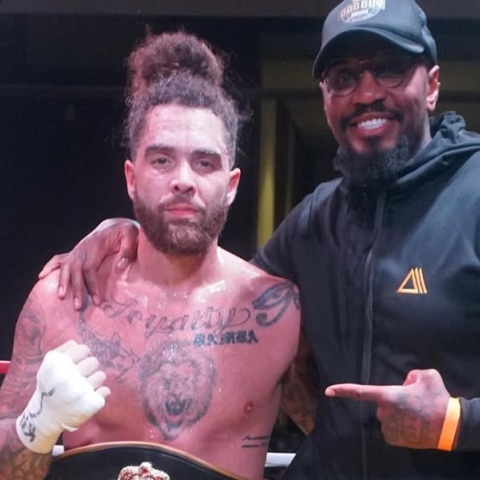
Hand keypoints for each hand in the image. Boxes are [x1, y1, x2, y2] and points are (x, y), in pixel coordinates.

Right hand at [16, 340, 109, 453]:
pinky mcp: (90, 404)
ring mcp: (80, 391)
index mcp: (58, 365)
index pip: (84, 349)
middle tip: (78, 378)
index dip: (82, 356)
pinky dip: (99, 394)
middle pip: (94, 362)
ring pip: (101, 375)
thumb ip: (64, 349)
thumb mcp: (49, 365)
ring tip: (81, 389)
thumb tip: (78, 343)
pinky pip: (105, 391)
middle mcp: (69, 377)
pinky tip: (86, 399)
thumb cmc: (50, 386)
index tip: (76, 363)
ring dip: (94, 381)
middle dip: (88, 368)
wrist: (45, 418)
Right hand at [38, 218, 138, 309]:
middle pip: (74, 270)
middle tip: (77, 307)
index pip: (89, 268)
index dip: (91, 285)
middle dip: (75, 289)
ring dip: (62, 282)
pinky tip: (42, 276)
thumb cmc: (125, 231)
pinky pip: (59, 259)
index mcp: (95, 245)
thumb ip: (127, 251)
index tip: (96, 300)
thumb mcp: (131, 236)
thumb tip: (120, 267)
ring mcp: (77, 250)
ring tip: (61, 297)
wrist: (116, 225)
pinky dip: (50, 266)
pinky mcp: (76, 253)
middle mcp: (82, 248)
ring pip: (66, 267)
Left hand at [325, 369, 450, 448]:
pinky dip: (400, 425)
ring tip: (416, 413)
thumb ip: (411, 374)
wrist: (449, 426)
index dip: (343, 390)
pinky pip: (391, 428)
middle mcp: (384, 413)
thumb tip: (406, 383)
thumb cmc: (437, 399)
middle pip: (381, 404)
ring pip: (387, 416)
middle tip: (412, 402)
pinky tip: (413, 423)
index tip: (328, 391)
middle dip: (392, 401)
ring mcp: (389, 428)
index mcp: (388, 396)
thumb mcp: (427, 375)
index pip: (360, 392)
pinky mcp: (394, 440)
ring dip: (397, 414)